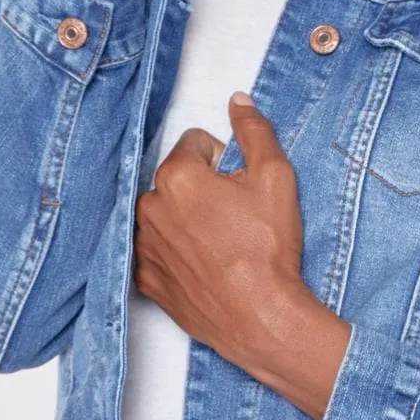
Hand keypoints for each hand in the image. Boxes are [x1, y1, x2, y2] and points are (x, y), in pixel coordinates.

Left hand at [133, 93, 351, 419]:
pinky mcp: (147, 279)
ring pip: (165, 213)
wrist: (260, 317)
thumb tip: (238, 102)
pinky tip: (205, 262)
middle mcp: (149, 208)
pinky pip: (157, 249)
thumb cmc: (267, 250)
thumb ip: (254, 131)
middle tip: (235, 214)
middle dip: (202, 188)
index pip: (195, 143)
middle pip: (177, 178)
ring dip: (187, 218)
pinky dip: (176, 251)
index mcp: (176, 177)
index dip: (224, 158)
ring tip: (221, 241)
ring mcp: (144, 246)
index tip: (239, 183)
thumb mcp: (276, 177)